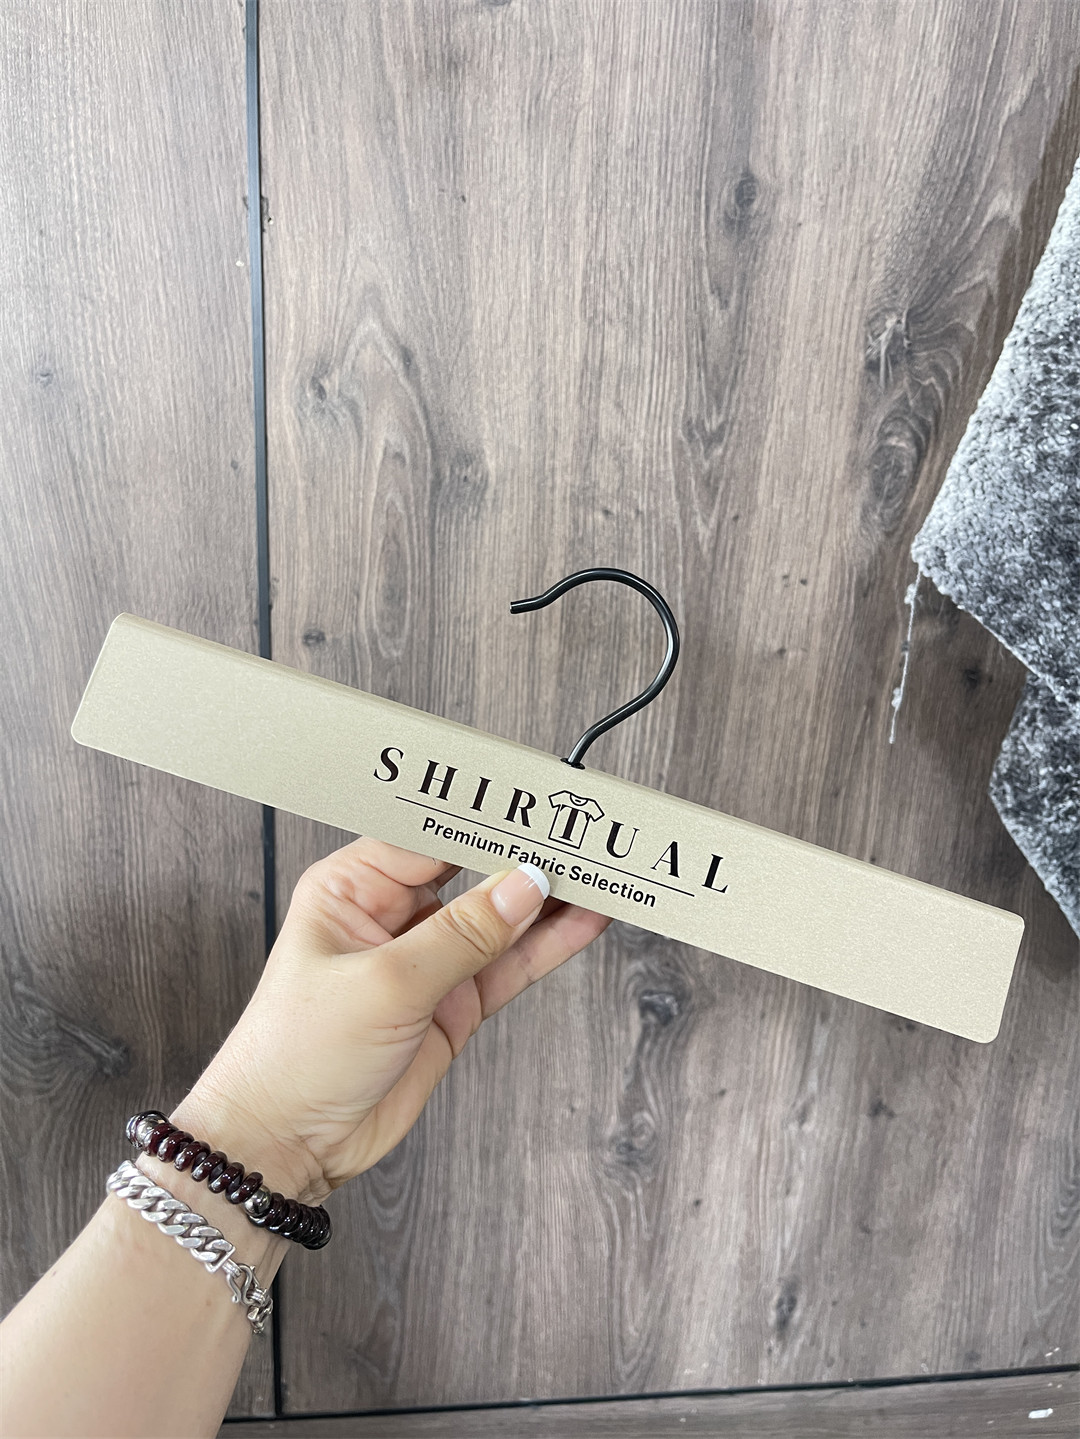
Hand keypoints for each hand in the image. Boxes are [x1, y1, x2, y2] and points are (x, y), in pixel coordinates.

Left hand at [170, 840, 609, 1202]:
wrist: (285, 1145)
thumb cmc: (297, 1054)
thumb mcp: (385, 983)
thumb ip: (463, 934)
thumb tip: (526, 884)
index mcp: (353, 886)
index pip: (432, 835)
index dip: (487, 822)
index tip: (538, 810)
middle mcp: (390, 915)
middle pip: (472, 873)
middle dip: (524, 857)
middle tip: (584, 839)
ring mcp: (424, 961)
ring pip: (500, 919)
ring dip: (548, 902)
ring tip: (603, 875)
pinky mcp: (451, 1005)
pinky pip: (507, 966)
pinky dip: (546, 947)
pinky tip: (584, 923)